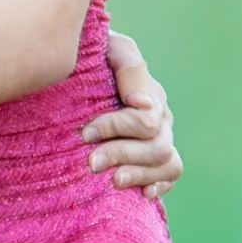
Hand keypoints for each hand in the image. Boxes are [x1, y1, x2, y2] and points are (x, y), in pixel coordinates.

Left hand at [85, 29, 181, 197]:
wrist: (70, 82)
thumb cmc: (85, 62)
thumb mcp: (106, 49)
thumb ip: (128, 65)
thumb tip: (139, 102)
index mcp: (149, 94)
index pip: (146, 119)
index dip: (116, 127)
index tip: (86, 132)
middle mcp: (160, 118)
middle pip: (158, 146)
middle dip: (122, 153)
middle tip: (91, 162)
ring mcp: (159, 140)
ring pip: (168, 163)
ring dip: (140, 174)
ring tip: (113, 180)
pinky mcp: (154, 161)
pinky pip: (170, 176)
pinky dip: (159, 185)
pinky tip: (142, 193)